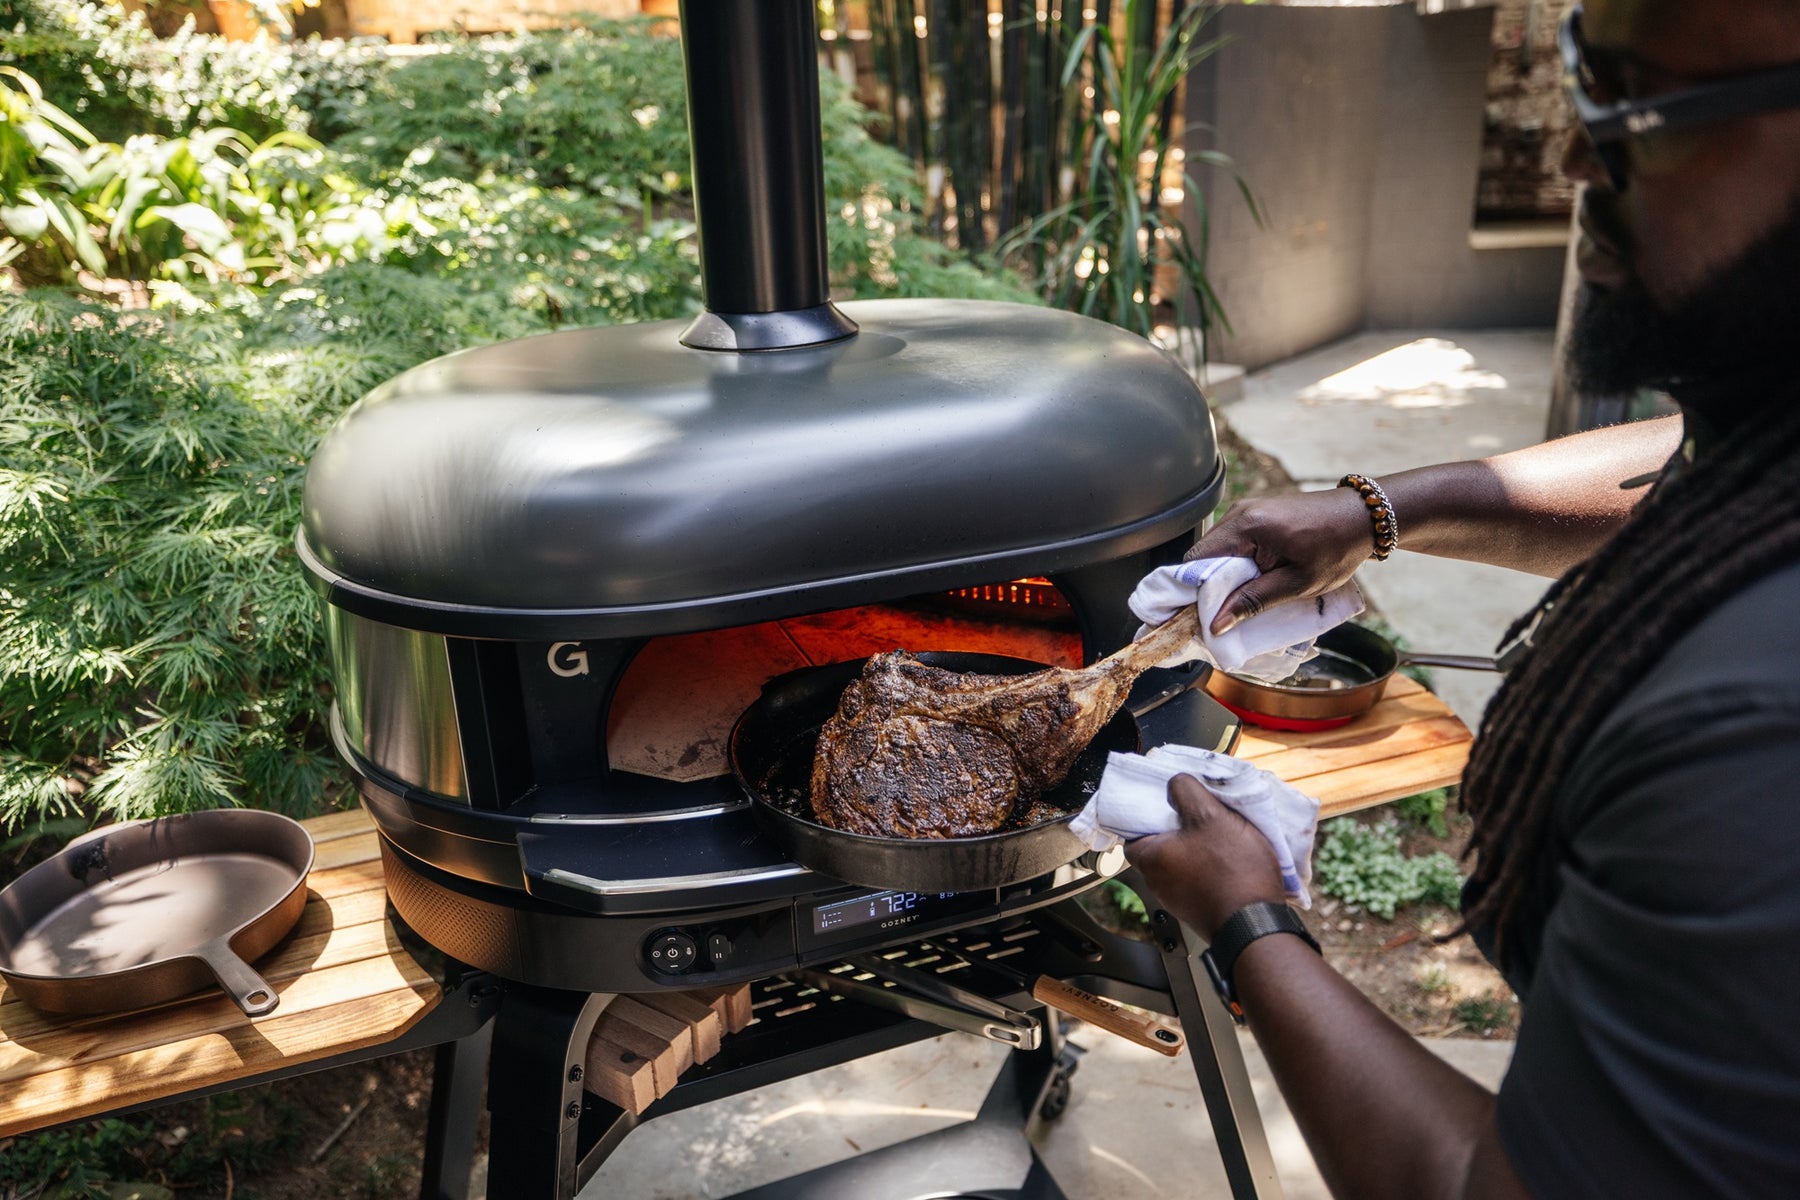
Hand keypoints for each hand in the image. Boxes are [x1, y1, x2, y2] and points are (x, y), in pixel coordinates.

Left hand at [1124, 775, 1287, 940]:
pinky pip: (1198, 877)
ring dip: (1197, 845)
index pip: (1131, 830)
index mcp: (1150, 858)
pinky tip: (1231, 856)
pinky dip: (1209, 864)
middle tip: (1199, 811)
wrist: (1257, 923)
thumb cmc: (1231, 870)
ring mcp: (1178, 899)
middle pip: (1160, 844)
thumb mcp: (1209, 814)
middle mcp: (1158, 883)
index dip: (1146, 811)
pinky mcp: (1200, 909)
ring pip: (1182, 860)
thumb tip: (1175, 783)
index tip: (1166, 800)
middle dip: (1179, 826)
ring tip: (1220, 831)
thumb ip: (1186, 791)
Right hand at [1187, 490, 1372, 634]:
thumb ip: (1253, 602)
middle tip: (1220, 617)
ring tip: (1239, 603)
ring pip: (1216, 553)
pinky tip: (1250, 584)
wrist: (1362, 518)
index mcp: (1247, 525)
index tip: (1198, 617)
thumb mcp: (1297, 584)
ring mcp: (1246, 512)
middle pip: (1202, 557)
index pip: (1196, 561)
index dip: (1191, 592)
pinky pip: (1231, 546)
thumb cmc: (1337, 547)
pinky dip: (1234, 568)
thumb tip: (1216, 624)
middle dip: (1206, 589)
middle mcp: (1239, 513)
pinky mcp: (1254, 517)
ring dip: (1222, 580)